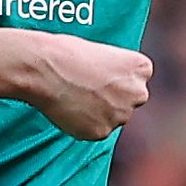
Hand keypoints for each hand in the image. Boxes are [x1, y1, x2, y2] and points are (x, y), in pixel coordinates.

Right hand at [22, 31, 153, 139]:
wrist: (44, 70)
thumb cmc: (67, 54)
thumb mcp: (102, 54)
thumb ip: (115, 74)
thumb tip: (108, 90)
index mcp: (142, 68)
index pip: (136, 80)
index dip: (115, 79)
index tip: (99, 75)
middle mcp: (138, 93)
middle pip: (128, 101)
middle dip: (112, 98)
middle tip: (86, 91)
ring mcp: (121, 115)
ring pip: (112, 118)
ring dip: (98, 113)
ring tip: (74, 98)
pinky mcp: (102, 132)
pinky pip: (95, 131)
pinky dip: (83, 124)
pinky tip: (69, 109)